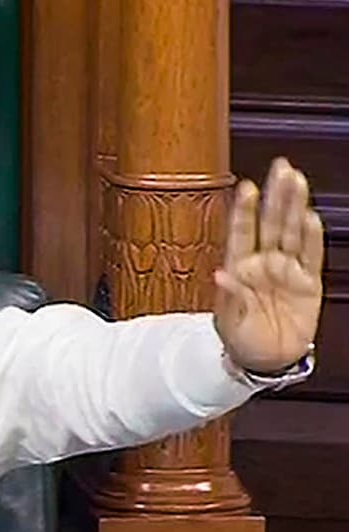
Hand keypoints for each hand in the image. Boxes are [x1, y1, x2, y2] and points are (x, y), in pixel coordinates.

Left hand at [214, 158, 323, 372]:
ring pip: (292, 232)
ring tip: (297, 181)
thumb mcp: (227, 319)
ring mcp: (286, 269)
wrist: (264, 359)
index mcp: (239, 266)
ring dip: (295, 207)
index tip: (246, 187)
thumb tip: (221, 276)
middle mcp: (263, 262)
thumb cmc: (240, 336)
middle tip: (282, 168)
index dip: (244, 210)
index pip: (241, 231)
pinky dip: (313, 238)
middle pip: (271, 222)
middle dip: (275, 195)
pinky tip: (312, 218)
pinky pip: (311, 257)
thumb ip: (230, 296)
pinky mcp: (307, 283)